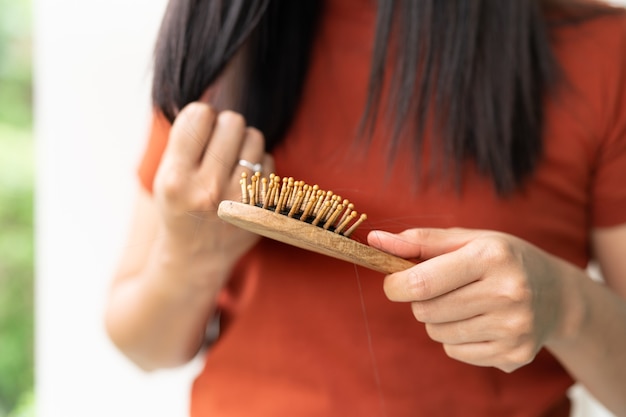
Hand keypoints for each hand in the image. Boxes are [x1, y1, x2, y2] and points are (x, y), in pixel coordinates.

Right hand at [153, 102, 273, 271]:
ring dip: (243, 143)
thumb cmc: (180, 205)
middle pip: (232, 121)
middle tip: (217, 146)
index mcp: (175, 179)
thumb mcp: (167, 174)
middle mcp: (208, 190)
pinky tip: (243, 181)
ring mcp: (240, 202)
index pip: (199, 114)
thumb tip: (216, 97)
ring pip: (254, 137)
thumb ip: (186, 138)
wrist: (196, 256)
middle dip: (225, 126)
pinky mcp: (263, 209)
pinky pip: (268, 160)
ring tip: (230, 164)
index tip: (200, 130)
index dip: (201, 116)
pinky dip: (257, 164)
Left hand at [368, 228, 569, 372]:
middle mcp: (507, 293)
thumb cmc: (502, 259)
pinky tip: (480, 321)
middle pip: (426, 310)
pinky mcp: (514, 354)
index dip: (395, 285)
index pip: (422, 282)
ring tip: (464, 303)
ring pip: (437, 333)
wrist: (557, 295)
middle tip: (442, 288)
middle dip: (421, 300)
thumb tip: (374, 241)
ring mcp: (514, 328)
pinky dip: (456, 338)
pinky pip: (455, 352)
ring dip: (437, 320)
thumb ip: (419, 241)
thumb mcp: (468, 239)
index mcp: (492, 256)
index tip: (393, 282)